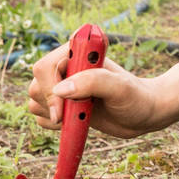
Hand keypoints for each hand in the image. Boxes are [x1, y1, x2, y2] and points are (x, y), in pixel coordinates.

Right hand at [27, 42, 165, 138]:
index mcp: (77, 53)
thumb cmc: (136, 97)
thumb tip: (60, 90)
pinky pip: (40, 117)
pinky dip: (52, 125)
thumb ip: (92, 82)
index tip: (62, 110)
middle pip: (36, 86)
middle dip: (51, 106)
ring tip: (80, 116)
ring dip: (52, 115)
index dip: (49, 89)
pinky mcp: (62, 105)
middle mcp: (65, 68)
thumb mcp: (119, 88)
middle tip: (71, 118)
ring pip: (35, 102)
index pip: (45, 67)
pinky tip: (74, 123)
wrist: (143, 114)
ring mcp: (63, 87)